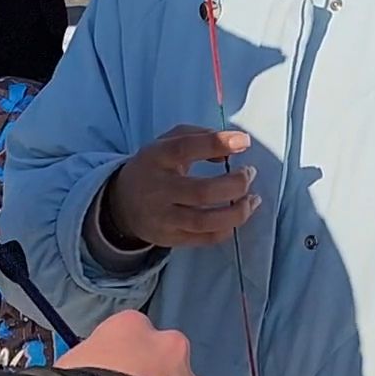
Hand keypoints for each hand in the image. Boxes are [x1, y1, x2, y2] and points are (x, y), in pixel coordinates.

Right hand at [104, 126, 258, 247]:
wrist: (122, 204)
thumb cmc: (156, 167)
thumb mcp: (168, 142)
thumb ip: (199, 136)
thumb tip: (230, 150)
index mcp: (156, 158)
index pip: (185, 148)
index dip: (216, 144)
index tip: (244, 141)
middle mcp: (158, 190)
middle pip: (202, 192)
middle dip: (236, 184)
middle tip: (250, 173)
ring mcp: (163, 218)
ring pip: (205, 221)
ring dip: (238, 211)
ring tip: (253, 199)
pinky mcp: (170, 239)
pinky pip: (205, 238)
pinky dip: (227, 228)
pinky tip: (237, 215)